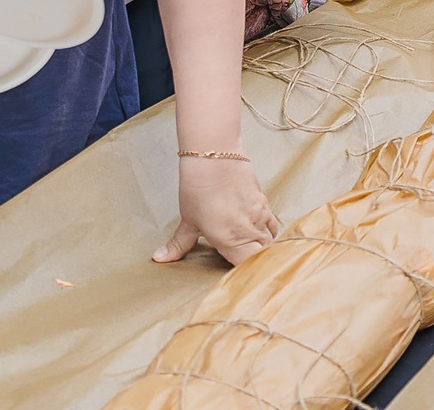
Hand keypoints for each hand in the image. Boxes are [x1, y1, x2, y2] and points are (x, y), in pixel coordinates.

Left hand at [155, 154, 277, 266]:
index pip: (249, 267)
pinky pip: (271, 222)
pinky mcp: (263, 201)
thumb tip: (161, 258)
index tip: (241, 279)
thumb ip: (179, 244)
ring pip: (272, 239)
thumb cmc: (199, 187)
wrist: (214, 155)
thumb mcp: (188, 220)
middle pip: (265, 255)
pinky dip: (267, 229)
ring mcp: (260, 215)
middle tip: (249, 267)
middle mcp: (250, 230)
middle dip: (259, 263)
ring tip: (255, 250)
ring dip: (265, 247)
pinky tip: (256, 228)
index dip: (248, 274)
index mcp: (231, 240)